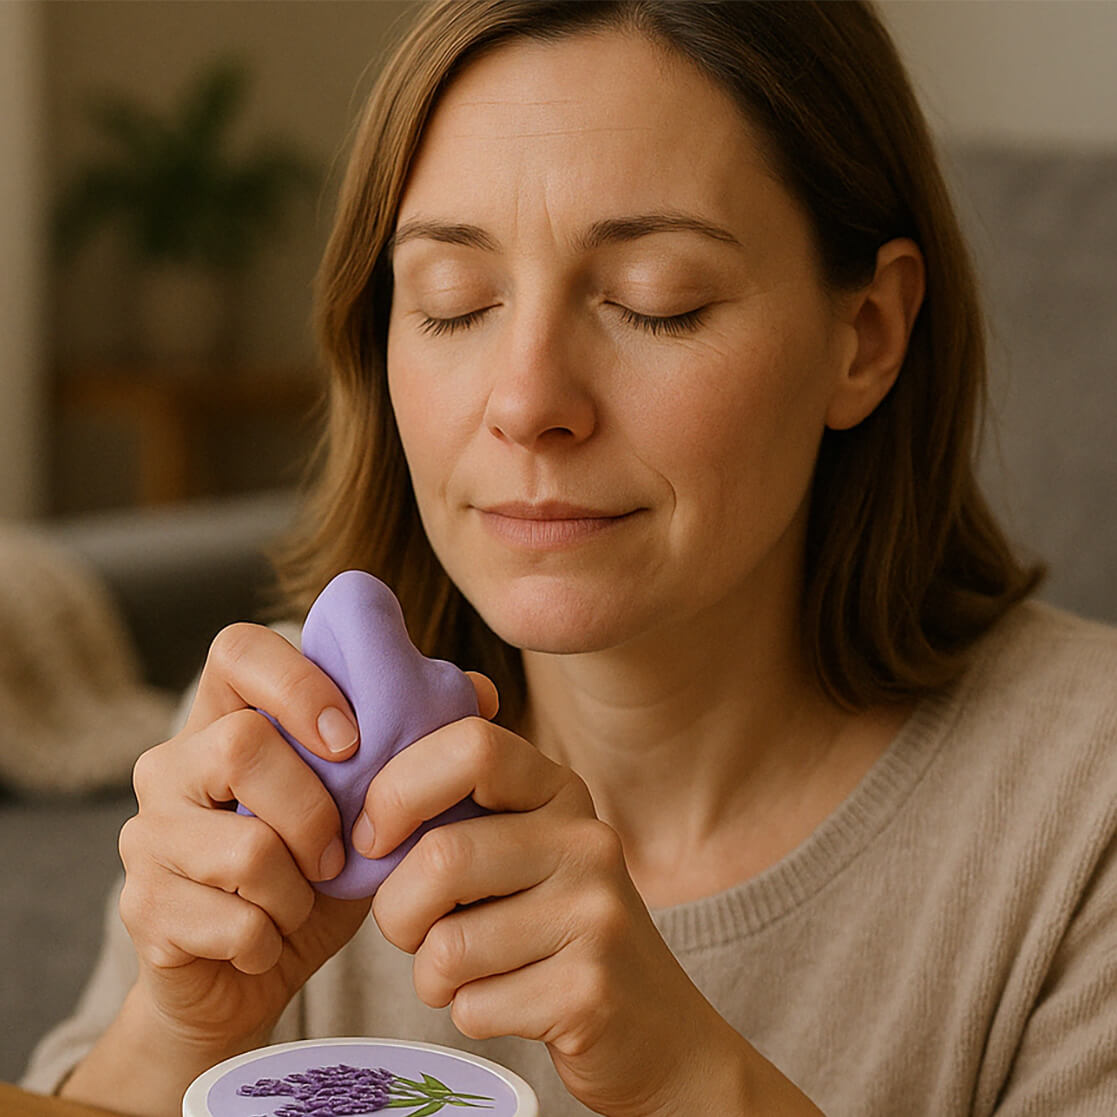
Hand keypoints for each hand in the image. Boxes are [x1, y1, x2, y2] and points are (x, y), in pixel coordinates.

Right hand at [116, 623, 371, 1062]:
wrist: (248, 973)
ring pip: (246, 848)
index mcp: (226, 719)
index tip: (352, 740)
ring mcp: (147, 835)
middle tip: (335, 854)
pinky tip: (266, 940)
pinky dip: (272, 939)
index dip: (299, 683)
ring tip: (298, 900)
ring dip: (297, 890)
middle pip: (242, 744)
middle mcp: (172, 764)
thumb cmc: (315, 874)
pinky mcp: (142, 908)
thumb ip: (410, 746)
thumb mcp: (367, 806)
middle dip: (315, 812)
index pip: (239, 649)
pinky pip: (234, 922)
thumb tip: (481, 690)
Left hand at [359, 684, 770, 1115]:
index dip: (399, 788)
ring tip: (467, 970)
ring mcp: (596, 912)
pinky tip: (508, 1002)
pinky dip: (466, 1013)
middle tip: (410, 928)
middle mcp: (586, 839)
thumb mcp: (519, 845)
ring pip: (447, 945)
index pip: (472, 745)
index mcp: (558, 790)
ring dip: (430, 974)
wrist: (649, 1021)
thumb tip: (359, 791)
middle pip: (441, 857)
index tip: (374, 838)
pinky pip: (473, 1006)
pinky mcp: (590, 989)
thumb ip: (458, 808)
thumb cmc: (548, 926)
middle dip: (397, 910)